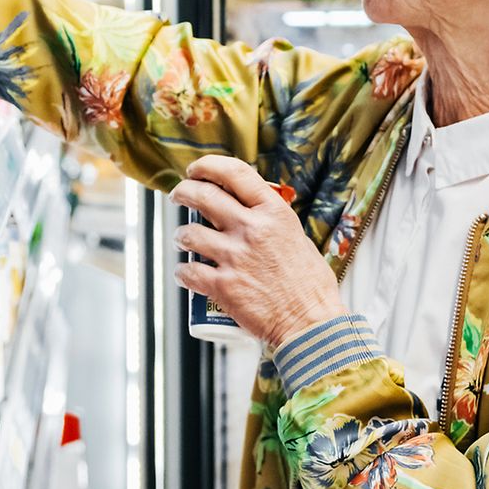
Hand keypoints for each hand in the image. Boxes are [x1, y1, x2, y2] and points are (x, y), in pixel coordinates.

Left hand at [170, 155, 345, 347]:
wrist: (310, 323)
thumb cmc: (310, 286)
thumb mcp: (297, 238)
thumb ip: (272, 222)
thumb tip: (250, 211)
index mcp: (274, 213)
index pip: (234, 173)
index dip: (208, 166)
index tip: (196, 169)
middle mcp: (252, 229)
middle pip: (203, 195)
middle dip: (183, 191)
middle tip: (178, 195)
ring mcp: (235, 257)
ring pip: (189, 233)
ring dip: (181, 235)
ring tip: (183, 239)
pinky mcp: (223, 285)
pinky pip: (188, 271)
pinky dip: (182, 272)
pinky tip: (185, 273)